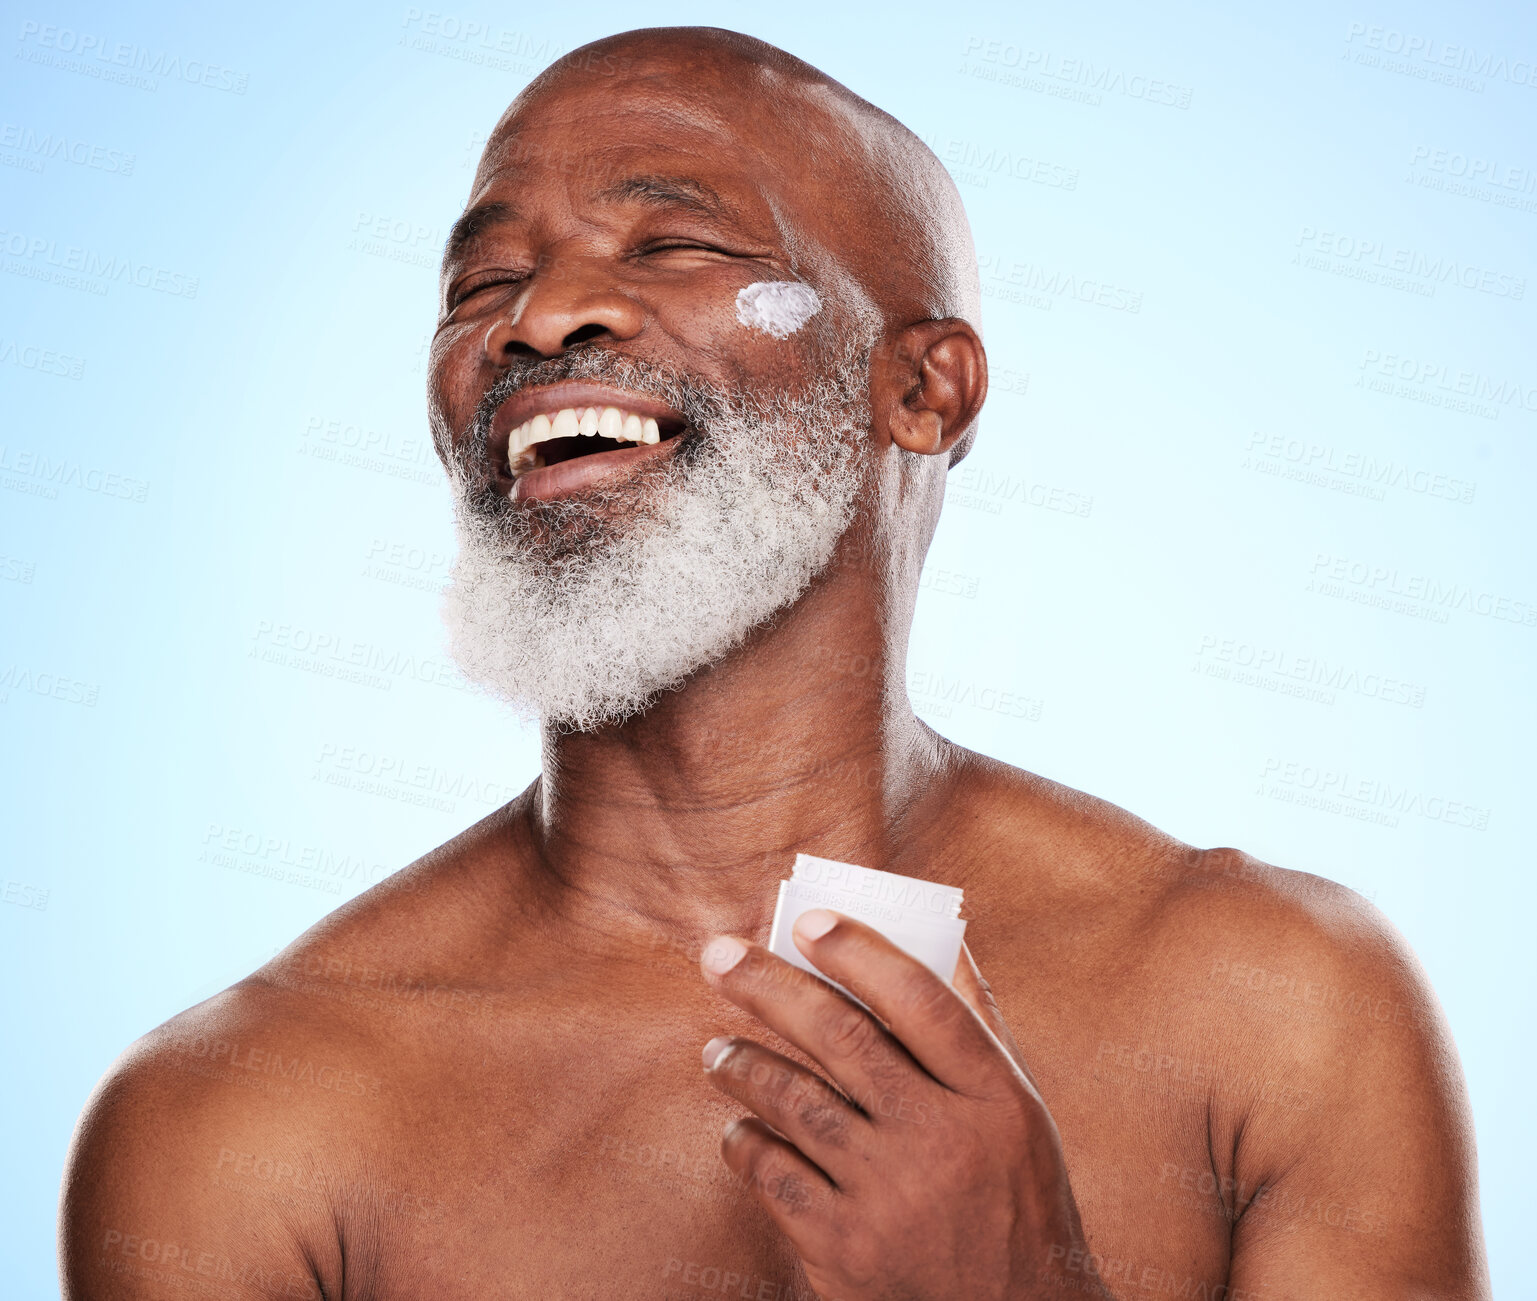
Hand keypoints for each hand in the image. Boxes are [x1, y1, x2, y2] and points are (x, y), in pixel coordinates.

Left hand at [697, 908, 1098, 1300]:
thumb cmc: (1013, 1200)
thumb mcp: (1020, 1116)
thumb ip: (975, 1031)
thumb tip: (941, 937)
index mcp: (995, 1099)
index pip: (922, 999)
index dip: (861, 951)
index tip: (808, 921)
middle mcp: (942, 1141)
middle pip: (842, 1037)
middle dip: (769, 986)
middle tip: (717, 955)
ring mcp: (889, 1198)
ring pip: (794, 1101)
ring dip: (743, 1062)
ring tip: (718, 1048)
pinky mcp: (844, 1251)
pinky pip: (774, 1174)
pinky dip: (746, 1142)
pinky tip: (739, 1127)